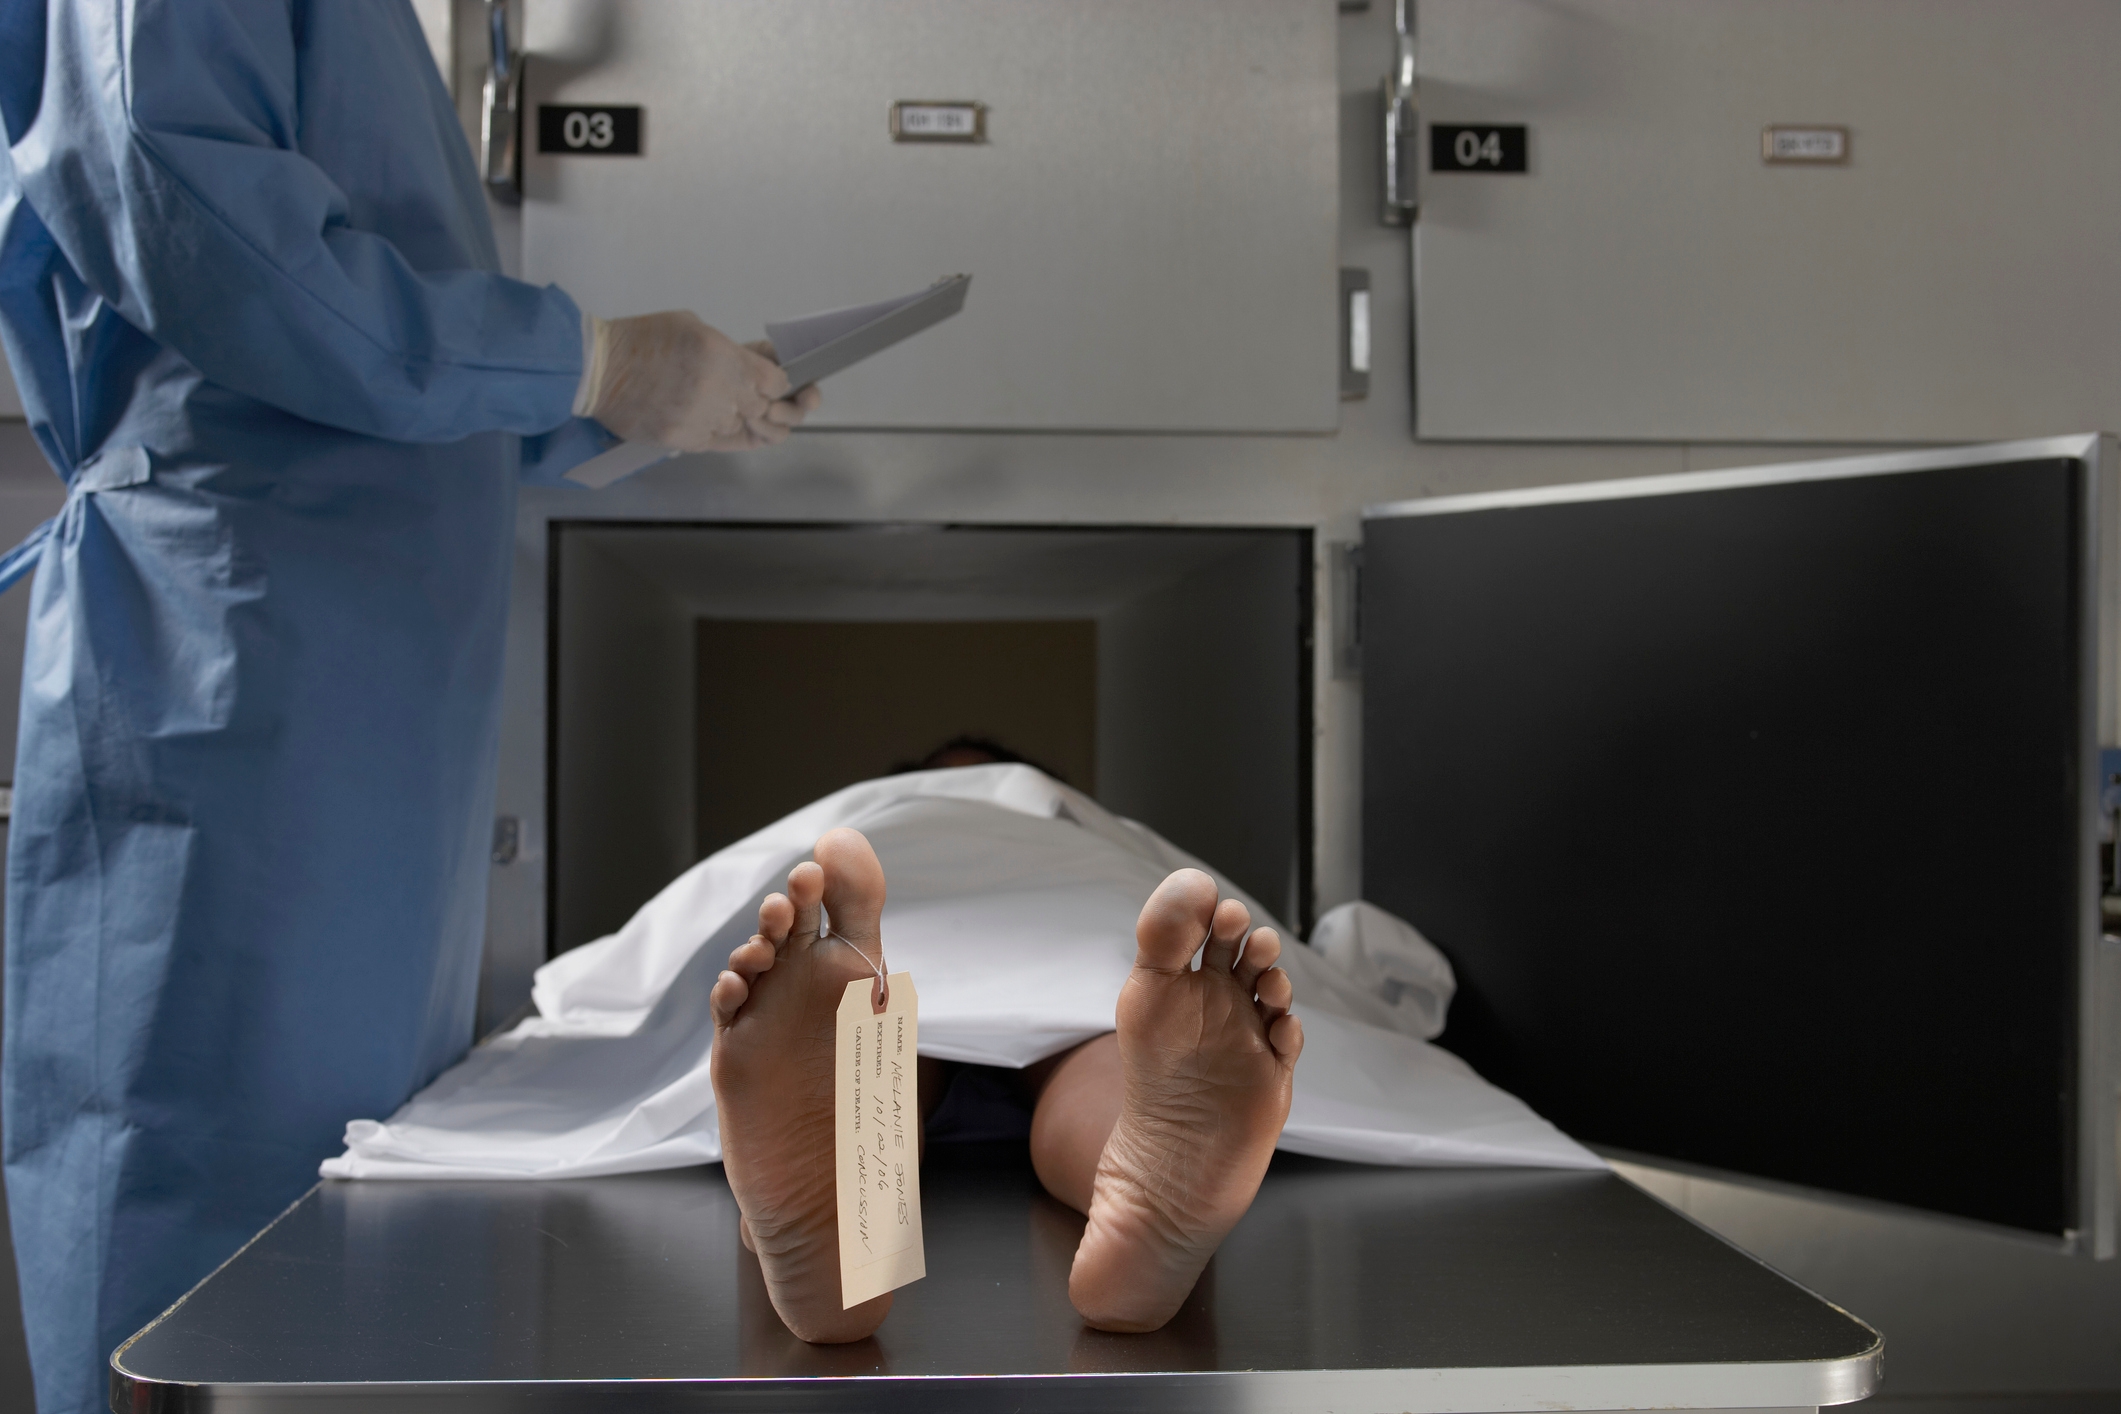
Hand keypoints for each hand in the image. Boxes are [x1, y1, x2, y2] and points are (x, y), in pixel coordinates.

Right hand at [585, 313, 817, 450]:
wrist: (599, 370)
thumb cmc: (642, 341)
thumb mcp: (693, 327)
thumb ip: (729, 351)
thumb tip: (754, 367)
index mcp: (726, 357)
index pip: (778, 382)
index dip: (776, 382)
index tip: (770, 381)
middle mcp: (721, 391)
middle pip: (760, 406)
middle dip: (750, 399)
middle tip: (732, 389)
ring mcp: (704, 419)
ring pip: (736, 425)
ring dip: (727, 415)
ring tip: (702, 399)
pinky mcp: (686, 439)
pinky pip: (714, 439)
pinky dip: (707, 428)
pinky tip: (690, 412)